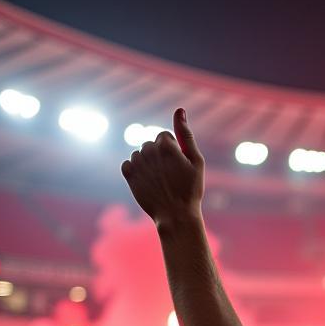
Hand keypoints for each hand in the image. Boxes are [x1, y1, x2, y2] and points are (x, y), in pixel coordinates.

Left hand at [121, 108, 204, 228]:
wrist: (176, 215)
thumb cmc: (190, 190)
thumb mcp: (196, 161)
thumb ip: (186, 134)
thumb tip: (179, 110)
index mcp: (166, 144)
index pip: (165, 137)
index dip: (173, 152)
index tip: (178, 168)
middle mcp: (149, 149)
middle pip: (151, 144)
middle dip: (158, 157)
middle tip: (170, 177)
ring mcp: (137, 161)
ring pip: (140, 154)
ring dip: (147, 164)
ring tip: (159, 182)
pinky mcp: (128, 173)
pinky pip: (128, 164)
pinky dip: (135, 172)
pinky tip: (147, 183)